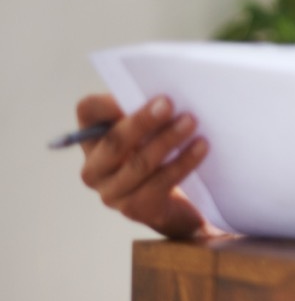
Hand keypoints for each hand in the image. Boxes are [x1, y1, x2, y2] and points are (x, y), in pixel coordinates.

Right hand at [76, 93, 212, 238]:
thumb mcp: (150, 130)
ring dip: (167, 140)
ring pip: (139, 163)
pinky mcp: (135, 209)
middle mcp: (95, 167)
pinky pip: (160, 183)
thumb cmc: (162, 153)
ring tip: (191, 122)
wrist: (176, 204)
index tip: (135, 91)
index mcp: (93, 138)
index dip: (107, 101)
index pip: (88, 110)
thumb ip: (151, 111)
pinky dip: (183, 163)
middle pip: (114, 140)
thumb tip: (170, 91)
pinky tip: (201, 147)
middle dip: (142, 121)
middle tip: (169, 103)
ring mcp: (112, 192)